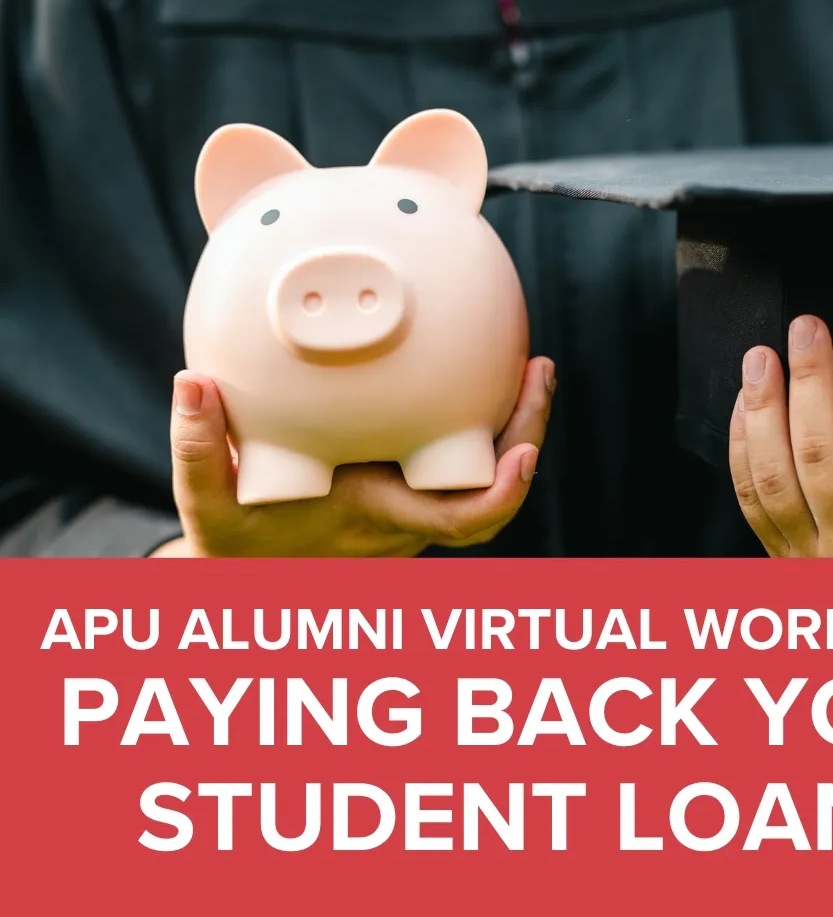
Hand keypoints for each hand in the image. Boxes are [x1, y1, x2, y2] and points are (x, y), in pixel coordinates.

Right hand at [151, 358, 554, 557]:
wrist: (251, 571)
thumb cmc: (235, 539)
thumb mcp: (206, 502)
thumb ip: (196, 448)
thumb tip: (191, 384)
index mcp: (376, 519)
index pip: (459, 521)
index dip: (503, 494)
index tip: (524, 454)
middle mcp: (410, 516)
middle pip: (494, 488)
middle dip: (528, 432)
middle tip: (539, 369)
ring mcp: (416, 500)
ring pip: (488, 471)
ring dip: (516, 422)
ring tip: (531, 362)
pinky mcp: (412, 483)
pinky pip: (465, 455)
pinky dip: (487, 419)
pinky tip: (486, 369)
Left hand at [728, 310, 832, 557]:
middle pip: (813, 448)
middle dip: (806, 378)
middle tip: (804, 327)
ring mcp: (810, 554)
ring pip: (770, 473)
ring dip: (761, 408)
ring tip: (761, 357)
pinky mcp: (782, 558)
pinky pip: (750, 498)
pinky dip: (741, 447)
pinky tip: (744, 405)